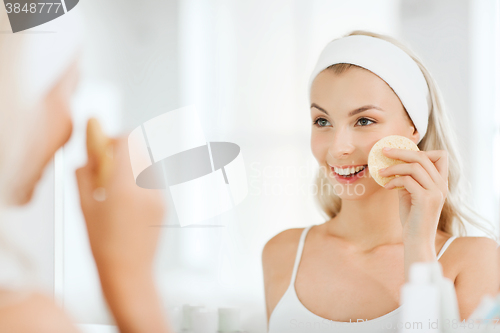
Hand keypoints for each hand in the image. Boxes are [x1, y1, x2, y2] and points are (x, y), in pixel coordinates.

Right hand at [75, 134, 165, 275]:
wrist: (129, 272)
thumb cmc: (103, 244)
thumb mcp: (84, 208)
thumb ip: (83, 177)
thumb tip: (85, 158)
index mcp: (124, 186)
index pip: (127, 140)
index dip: (113, 137)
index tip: (102, 145)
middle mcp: (146, 188)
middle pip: (139, 149)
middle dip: (122, 150)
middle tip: (105, 165)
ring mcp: (158, 196)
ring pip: (147, 164)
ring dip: (131, 164)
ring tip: (115, 185)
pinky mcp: (164, 205)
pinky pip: (152, 181)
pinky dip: (139, 179)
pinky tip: (126, 200)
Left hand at [378, 148, 447, 241]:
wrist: (416, 240)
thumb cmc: (412, 218)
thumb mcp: (410, 194)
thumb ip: (408, 179)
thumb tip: (394, 165)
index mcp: (441, 183)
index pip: (441, 156)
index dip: (422, 151)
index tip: (403, 154)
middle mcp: (442, 185)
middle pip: (422, 156)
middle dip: (401, 152)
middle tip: (384, 151)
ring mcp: (435, 192)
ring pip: (414, 166)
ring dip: (393, 167)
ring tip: (381, 172)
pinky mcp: (425, 199)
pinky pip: (406, 180)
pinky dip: (393, 181)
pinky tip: (386, 187)